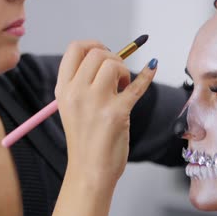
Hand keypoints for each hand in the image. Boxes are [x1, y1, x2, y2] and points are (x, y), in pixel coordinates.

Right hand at [55, 40, 157, 186]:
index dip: (93, 44)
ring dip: (124, 70)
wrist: (89, 171)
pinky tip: (153, 67)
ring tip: (124, 87)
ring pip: (114, 64)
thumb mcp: (72, 108)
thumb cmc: (85, 139)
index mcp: (63, 89)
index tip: (104, 53)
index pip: (75, 49)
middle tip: (117, 76)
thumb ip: (83, 83)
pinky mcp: (117, 113)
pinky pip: (137, 85)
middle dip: (112, 57)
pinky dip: (148, 74)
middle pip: (97, 52)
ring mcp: (95, 102)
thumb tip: (109, 59)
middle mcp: (76, 92)